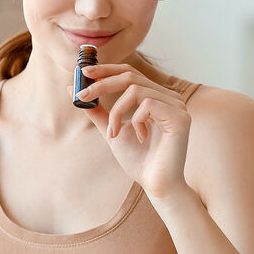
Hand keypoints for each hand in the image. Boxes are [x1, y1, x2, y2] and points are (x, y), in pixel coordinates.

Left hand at [74, 64, 190, 199]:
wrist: (155, 185)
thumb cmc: (138, 160)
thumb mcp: (112, 131)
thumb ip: (98, 111)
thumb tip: (74, 90)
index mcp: (155, 98)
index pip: (130, 72)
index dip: (106, 69)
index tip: (83, 71)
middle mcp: (168, 97)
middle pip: (131, 75)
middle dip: (102, 84)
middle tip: (82, 95)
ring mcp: (177, 106)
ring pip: (135, 90)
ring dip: (116, 112)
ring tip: (114, 133)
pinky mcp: (180, 117)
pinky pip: (148, 104)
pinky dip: (135, 120)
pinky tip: (140, 137)